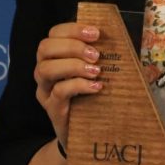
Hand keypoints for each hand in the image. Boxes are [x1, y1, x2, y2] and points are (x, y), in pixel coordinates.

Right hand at [33, 22, 103, 150]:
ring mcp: (46, 91)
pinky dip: (78, 85)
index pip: (53, 34)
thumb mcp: (96, 72)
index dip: (73, 29)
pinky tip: (96, 86)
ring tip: (96, 70)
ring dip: (73, 65)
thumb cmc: (93, 97)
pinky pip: (58, 92)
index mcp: (55, 57)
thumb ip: (100, 56)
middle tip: (96, 54)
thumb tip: (120, 37)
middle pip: (44, 48)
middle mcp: (45, 72)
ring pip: (45, 69)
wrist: (86, 135)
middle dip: (72, 46)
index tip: (96, 33)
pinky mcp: (52, 110)